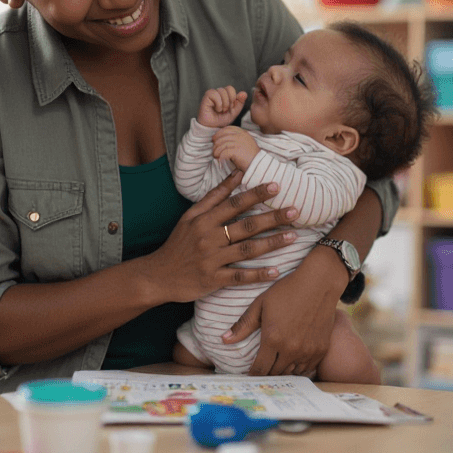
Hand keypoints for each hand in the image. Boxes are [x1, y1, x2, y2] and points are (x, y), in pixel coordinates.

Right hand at [138, 170, 299, 303]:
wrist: (158, 275)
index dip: (255, 194)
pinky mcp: (213, 280)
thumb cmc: (178, 243)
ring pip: (246, 250)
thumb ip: (215, 196)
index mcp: (204, 220)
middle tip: (295, 211)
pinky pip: (239, 277)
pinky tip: (276, 271)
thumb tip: (237, 173)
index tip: (276, 186)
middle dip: (272, 218)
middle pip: (245, 226)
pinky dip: (258, 275)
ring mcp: (212, 260)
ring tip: (292, 237)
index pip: (234, 204)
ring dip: (271, 243)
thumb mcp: (190, 216)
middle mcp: (209, 238)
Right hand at [198, 86, 246, 127]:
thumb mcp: (235, 111)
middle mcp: (219, 92)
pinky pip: (214, 94)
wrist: (213, 127)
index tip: (231, 107)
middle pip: (229, 88)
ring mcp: (212, 93)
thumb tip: (244, 93)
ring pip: (222, 91)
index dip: (233, 98)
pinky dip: (218, 104)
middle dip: (230, 101)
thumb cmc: (222, 119)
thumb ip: (240, 102)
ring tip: (221, 110)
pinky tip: (216, 109)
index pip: (231, 88)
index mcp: (226, 94)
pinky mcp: (207, 96)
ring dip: (224, 104)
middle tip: (226, 110)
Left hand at [213, 126, 260, 170]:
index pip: (228, 129)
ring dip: (216, 151)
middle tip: (214, 150)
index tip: (215, 139)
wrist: (258, 165)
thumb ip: (236, 139)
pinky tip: (220, 160)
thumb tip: (221, 140)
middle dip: (216, 143)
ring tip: (216, 156)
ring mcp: (239, 143)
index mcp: (243, 133)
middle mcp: (241, 136)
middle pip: (223, 136)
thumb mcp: (245, 143)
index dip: (219, 133)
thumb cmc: (250, 156)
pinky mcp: (236, 151)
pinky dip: (220, 156)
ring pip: (222, 144)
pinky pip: (224, 152)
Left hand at [222, 248, 349, 376]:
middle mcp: (291, 349)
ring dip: (282, 370)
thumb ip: (243, 325)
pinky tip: (293, 359)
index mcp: (273, 339)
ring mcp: (307, 351)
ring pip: (291, 373)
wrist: (320, 282)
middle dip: (266, 373)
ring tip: (277, 364)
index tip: (249, 374)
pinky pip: (307, 368)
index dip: (252, 374)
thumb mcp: (261, 304)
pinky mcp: (321, 350)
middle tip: (262, 368)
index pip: (259, 369)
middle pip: (275, 373)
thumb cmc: (287, 290)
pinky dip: (298, 366)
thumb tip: (224, 340)